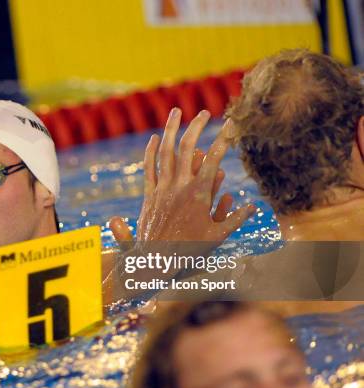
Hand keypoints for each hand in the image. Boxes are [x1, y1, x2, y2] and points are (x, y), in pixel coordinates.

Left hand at [110, 108, 254, 243]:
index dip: (223, 140)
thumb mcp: (217, 237)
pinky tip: (153, 138)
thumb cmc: (189, 251)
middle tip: (204, 112)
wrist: (156, 261)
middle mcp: (180, 187)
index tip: (230, 125)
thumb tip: (252, 207)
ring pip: (165, 152)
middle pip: (188, 148)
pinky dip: (150, 152)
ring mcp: (162, 189)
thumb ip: (235, 219)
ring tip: (176, 112)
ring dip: (170, 130)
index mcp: (199, 194)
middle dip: (197, 127)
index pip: (213, 160)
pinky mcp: (149, 195)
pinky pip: (149, 169)